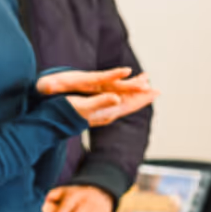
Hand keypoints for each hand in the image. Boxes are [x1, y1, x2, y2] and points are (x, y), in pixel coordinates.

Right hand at [37, 67, 158, 127]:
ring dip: (133, 96)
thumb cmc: (67, 111)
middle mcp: (107, 113)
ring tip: (142, 89)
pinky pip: (114, 104)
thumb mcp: (84, 105)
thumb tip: (118, 98)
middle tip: (156, 90)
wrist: (54, 122)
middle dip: (142, 97)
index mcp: (108, 111)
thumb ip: (101, 102)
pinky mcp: (95, 111)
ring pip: (123, 104)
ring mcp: (102, 113)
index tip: (156, 91)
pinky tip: (120, 96)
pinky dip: (122, 98)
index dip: (143, 97)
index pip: (131, 104)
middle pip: (130, 105)